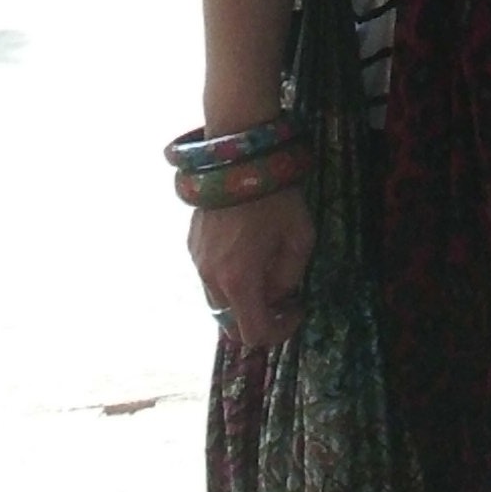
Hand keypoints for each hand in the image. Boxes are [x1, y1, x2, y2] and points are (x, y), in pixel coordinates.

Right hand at [192, 184, 314, 351]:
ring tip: (264, 273)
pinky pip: (209, 276)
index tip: (297, 309)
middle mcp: (211, 278)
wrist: (237, 157)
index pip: (254, 333)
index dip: (280, 331)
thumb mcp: (299, 238)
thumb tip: (278, 294)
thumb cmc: (275, 197)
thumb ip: (289, 277)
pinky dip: (228, 279)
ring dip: (241, 300)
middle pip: (230, 325)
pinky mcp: (191, 245)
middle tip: (281, 300)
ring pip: (217, 302)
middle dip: (257, 320)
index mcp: (239, 281)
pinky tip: (245, 253)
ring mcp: (197, 261)